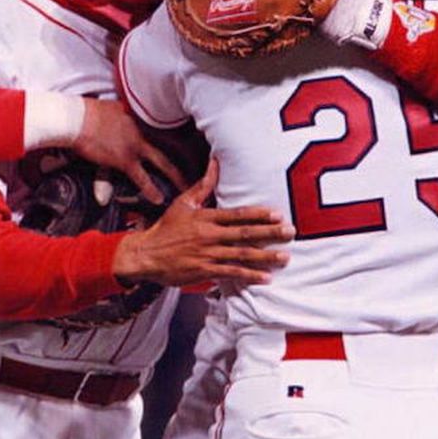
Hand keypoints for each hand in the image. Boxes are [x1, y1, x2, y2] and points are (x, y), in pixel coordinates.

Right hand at [73, 99, 184, 203]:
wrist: (76, 119)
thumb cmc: (90, 111)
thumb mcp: (115, 107)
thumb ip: (126, 113)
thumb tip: (128, 113)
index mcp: (143, 117)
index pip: (170, 127)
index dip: (184, 136)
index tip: (195, 143)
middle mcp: (145, 130)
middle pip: (175, 145)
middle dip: (189, 157)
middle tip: (201, 167)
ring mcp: (136, 145)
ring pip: (164, 163)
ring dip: (176, 176)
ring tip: (186, 187)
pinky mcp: (124, 160)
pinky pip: (142, 178)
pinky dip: (151, 189)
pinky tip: (159, 199)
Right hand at [112, 159, 292, 287]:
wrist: (147, 254)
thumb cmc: (166, 228)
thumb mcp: (183, 203)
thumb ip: (204, 185)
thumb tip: (215, 161)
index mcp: (206, 218)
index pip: (236, 215)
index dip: (258, 214)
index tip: (277, 214)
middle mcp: (209, 236)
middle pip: (244, 234)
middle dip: (270, 234)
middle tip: (290, 233)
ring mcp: (208, 254)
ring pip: (241, 255)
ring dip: (264, 256)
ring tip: (284, 257)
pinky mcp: (205, 271)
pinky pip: (231, 273)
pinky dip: (249, 275)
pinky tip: (265, 277)